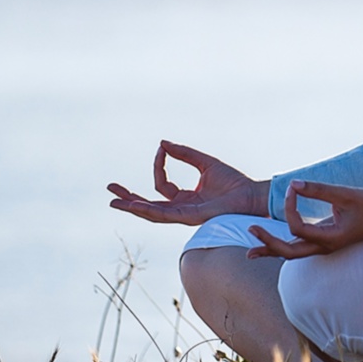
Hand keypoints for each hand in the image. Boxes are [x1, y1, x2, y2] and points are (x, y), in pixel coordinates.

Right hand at [107, 140, 266, 225]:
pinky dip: (149, 210)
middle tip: (110, 189)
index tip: (161, 150)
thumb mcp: (205, 163)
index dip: (159, 166)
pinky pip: (166, 215)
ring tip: (114, 201)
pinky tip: (135, 205)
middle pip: (149, 205)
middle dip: (129, 198)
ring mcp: (185, 215)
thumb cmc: (234, 183)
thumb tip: (163, 143)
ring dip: (133, 207)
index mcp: (186, 198)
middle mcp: (182, 209)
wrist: (251, 194)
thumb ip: (185, 154)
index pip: (162, 185)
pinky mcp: (190, 217)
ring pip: (153, 213)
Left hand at [246, 180, 362, 260]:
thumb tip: (293, 183)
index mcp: (330, 238)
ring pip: (291, 254)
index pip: (297, 227)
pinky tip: (267, 247)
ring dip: (271, 250)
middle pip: (288, 252)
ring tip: (250, 251)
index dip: (290, 206)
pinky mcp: (324, 242)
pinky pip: (298, 248)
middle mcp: (324, 247)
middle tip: (249, 229)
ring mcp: (324, 247)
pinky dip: (281, 247)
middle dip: (267, 242)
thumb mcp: (346, 194)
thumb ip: (319, 189)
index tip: (293, 188)